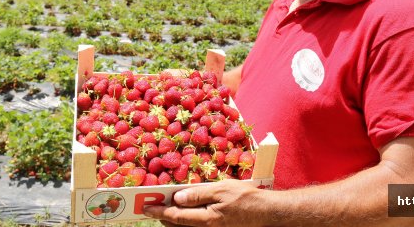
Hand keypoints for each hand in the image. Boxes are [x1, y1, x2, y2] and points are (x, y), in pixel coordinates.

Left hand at [143, 179, 265, 226]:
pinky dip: (187, 220)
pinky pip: (196, 226)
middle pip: (178, 226)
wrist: (267, 213)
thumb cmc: (246, 198)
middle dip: (163, 217)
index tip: (146, 208)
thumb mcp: (222, 190)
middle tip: (151, 207)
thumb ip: (198, 194)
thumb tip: (177, 197)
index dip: (159, 212)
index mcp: (206, 220)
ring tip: (165, 208)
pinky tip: (186, 211)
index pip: (176, 217)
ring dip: (174, 219)